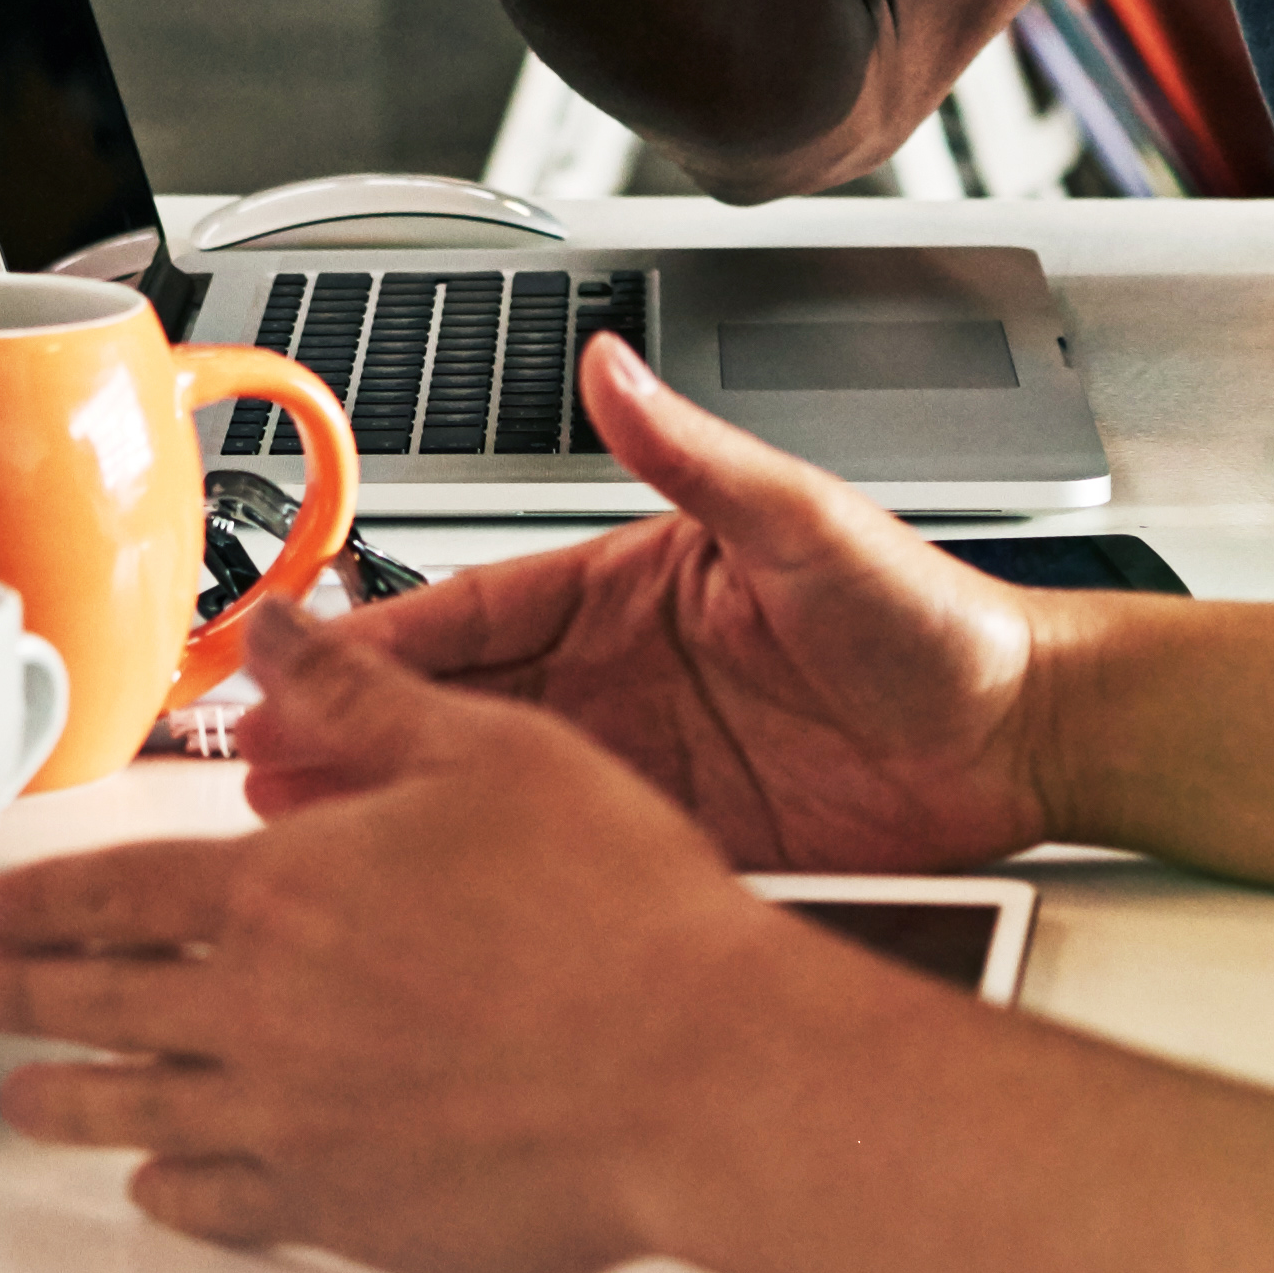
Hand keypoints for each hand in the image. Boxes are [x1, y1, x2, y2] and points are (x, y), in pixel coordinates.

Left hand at [0, 604, 887, 1272]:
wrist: (696, 1070)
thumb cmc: (617, 913)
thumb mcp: (489, 752)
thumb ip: (362, 696)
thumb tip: (282, 630)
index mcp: (285, 892)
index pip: (115, 893)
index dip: (38, 899)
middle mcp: (265, 1013)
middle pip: (95, 1006)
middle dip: (14, 1000)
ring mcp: (298, 1121)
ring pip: (135, 1112)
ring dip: (60, 1105)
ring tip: (17, 1103)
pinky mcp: (348, 1208)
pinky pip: (223, 1204)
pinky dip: (170, 1196)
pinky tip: (155, 1190)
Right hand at [333, 339, 1072, 868]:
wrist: (1021, 734)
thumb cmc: (931, 614)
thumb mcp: (801, 525)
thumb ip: (696, 455)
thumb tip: (613, 364)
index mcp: (624, 590)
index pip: (468, 612)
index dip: (374, 641)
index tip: (295, 662)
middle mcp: (617, 678)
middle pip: (454, 711)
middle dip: (351, 738)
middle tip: (252, 768)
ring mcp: (643, 765)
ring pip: (486, 793)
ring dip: (399, 813)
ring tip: (301, 843)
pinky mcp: (678, 841)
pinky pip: (563, 859)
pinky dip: (491, 880)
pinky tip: (431, 908)